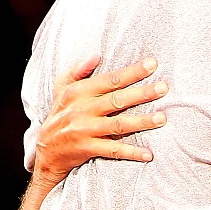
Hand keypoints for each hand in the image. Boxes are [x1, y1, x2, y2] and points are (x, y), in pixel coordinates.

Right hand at [33, 54, 167, 183]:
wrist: (46, 151)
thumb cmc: (59, 115)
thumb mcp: (61, 89)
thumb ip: (77, 71)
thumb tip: (96, 55)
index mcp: (78, 92)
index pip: (110, 80)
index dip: (132, 72)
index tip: (152, 64)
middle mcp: (82, 110)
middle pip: (117, 100)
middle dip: (142, 93)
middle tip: (164, 88)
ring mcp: (85, 131)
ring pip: (118, 125)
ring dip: (141, 122)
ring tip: (162, 118)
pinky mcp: (88, 149)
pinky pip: (113, 151)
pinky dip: (131, 152)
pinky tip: (149, 154)